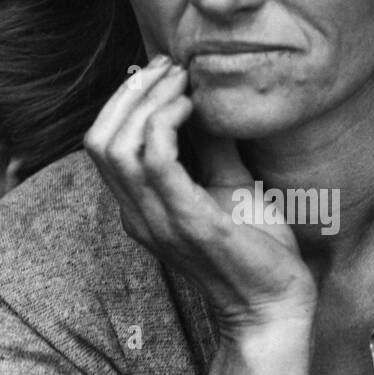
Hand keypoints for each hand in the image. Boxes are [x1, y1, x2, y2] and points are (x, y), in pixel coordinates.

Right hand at [85, 56, 315, 331]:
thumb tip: (209, 99)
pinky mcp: (187, 222)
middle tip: (170, 68)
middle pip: (99, 140)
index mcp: (141, 208)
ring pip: (117, 146)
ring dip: (147, 101)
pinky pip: (156, 161)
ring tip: (182, 82)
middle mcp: (138, 215)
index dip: (123, 100)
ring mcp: (157, 221)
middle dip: (130, 93)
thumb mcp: (231, 185)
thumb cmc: (257, 250)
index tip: (163, 72)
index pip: (102, 145)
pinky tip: (193, 108)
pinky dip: (167, 122)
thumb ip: (212, 147)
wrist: (275, 306)